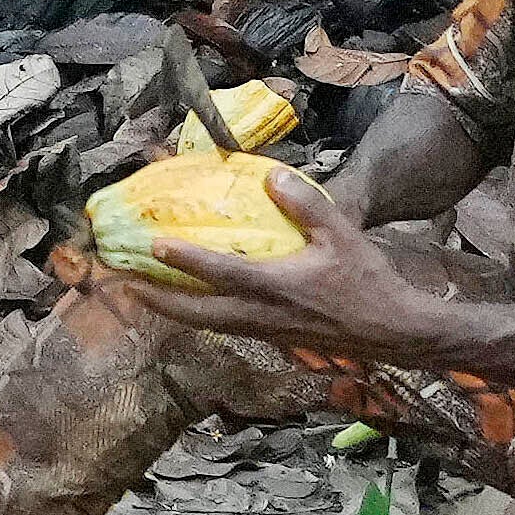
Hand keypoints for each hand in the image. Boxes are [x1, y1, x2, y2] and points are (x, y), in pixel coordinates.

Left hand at [142, 154, 457, 359]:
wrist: (392, 332)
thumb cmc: (368, 282)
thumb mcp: (342, 234)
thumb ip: (306, 204)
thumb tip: (272, 175)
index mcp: (274, 286)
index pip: (218, 272)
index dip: (183, 258)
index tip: (151, 244)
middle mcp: (260, 314)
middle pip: (194, 313)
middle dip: (155, 299)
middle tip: (123, 283)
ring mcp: (263, 331)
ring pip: (204, 325)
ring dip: (171, 310)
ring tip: (144, 292)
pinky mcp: (271, 338)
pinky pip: (223, 327)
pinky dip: (198, 316)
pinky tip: (191, 303)